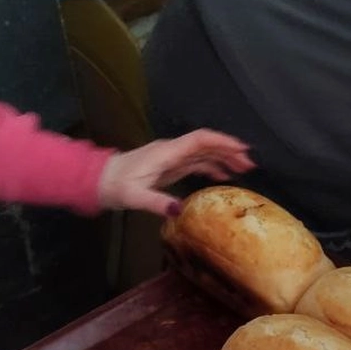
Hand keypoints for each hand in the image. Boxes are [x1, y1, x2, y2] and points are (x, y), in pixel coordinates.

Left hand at [99, 129, 253, 216]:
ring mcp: (172, 158)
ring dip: (224, 158)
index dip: (222, 142)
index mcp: (167, 153)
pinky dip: (211, 167)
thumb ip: (156, 202)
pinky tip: (223, 175)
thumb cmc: (115, 186)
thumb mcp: (134, 197)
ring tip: (244, 169)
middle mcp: (172, 151)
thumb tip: (180, 209)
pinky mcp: (170, 167)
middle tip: (251, 163)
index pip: (199, 140)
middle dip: (229, 151)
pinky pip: (196, 163)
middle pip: (206, 145)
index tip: (242, 149)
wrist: (100, 180)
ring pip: (203, 153)